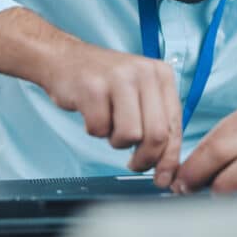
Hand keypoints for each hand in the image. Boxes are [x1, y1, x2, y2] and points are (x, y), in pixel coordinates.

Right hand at [0, 7, 181, 186]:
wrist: (63, 58)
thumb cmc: (103, 83)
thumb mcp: (138, 93)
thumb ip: (155, 123)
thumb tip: (166, 170)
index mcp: (161, 74)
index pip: (174, 125)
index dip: (170, 158)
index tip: (164, 179)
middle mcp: (144, 73)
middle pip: (156, 135)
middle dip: (145, 158)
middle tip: (134, 164)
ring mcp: (118, 78)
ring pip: (130, 136)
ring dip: (116, 141)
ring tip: (108, 125)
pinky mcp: (93, 87)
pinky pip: (99, 129)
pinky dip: (94, 130)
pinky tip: (91, 113)